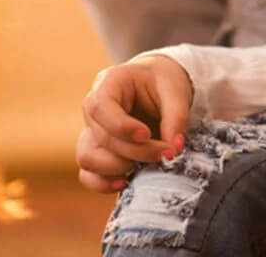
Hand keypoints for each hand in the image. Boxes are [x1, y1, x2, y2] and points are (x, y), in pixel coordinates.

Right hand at [75, 56, 192, 193]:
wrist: (158, 85)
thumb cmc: (163, 81)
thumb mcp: (175, 89)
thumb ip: (177, 116)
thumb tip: (175, 149)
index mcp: (109, 83)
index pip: (101, 107)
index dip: (121, 126)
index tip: (147, 135)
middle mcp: (93, 108)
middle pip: (103, 137)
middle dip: (136, 151)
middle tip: (166, 153)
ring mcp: (91, 132)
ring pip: (88, 158)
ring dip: (118, 168)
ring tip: (146, 164)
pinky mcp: (96, 152)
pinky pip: (88, 174)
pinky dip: (104, 183)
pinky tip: (127, 182)